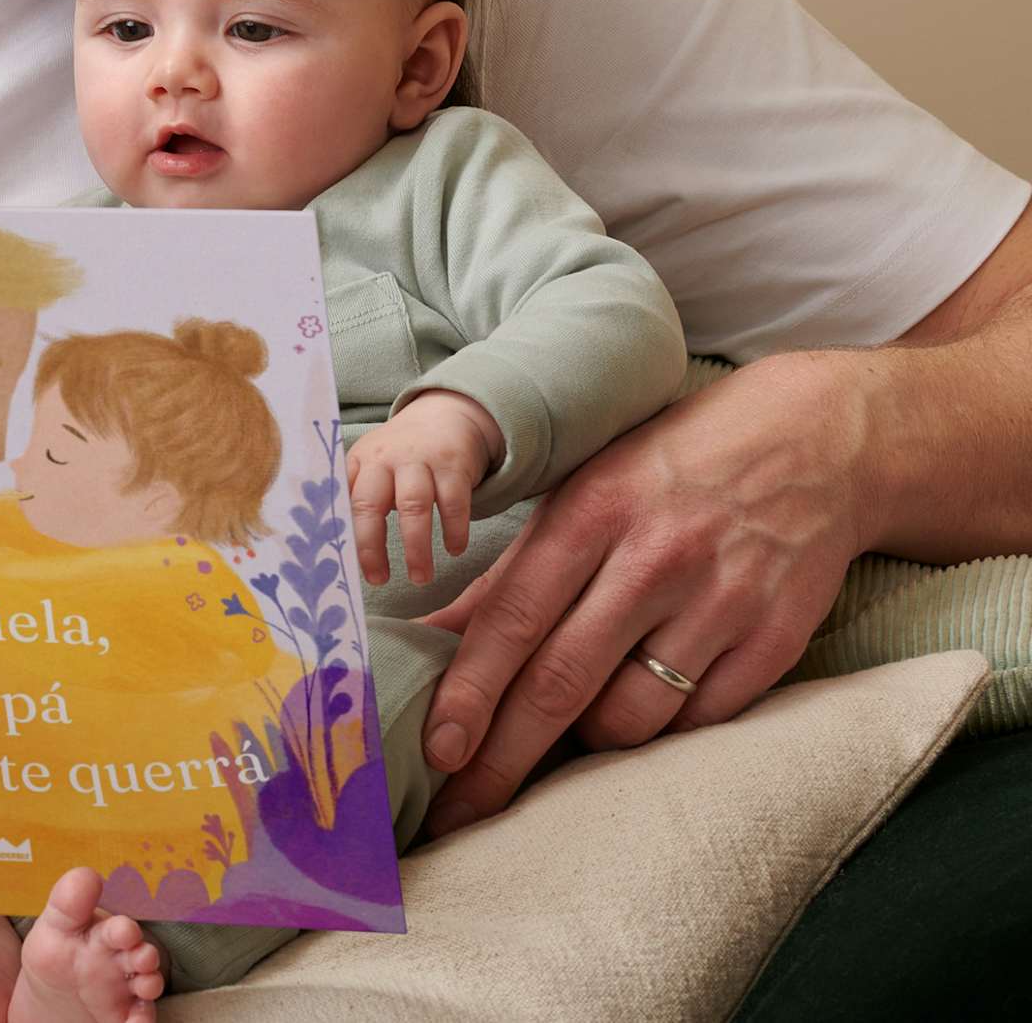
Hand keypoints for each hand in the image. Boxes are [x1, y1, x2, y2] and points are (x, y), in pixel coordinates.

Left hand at [347, 391, 501, 587]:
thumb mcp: (371, 464)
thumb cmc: (400, 453)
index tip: (347, 568)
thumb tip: (336, 544)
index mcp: (359, 462)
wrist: (445, 415)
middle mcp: (385, 458)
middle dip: (372, 546)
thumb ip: (355, 496)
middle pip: (370, 503)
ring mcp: (420, 459)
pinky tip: (454, 550)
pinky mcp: (453, 464)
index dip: (344, 536)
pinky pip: (454, 502)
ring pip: (413, 505)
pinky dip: (454, 530)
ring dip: (416, 546)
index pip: (344, 502)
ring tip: (420, 578)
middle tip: (378, 580)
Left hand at [416, 351, 866, 834]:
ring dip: (586, 742)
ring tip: (572, 727)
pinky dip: (660, 731)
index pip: (514, 618)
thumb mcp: (582, 490)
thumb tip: (437, 638)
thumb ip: (513, 570)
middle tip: (459, 811)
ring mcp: (720, 603)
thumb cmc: (670, 466)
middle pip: (562, 683)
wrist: (813, 439)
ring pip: (629, 719)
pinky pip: (697, 723)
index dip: (471, 693)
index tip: (436, 751)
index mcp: (592, 512)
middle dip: (502, 758)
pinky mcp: (775, 640)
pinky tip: (645, 709)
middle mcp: (654, 559)